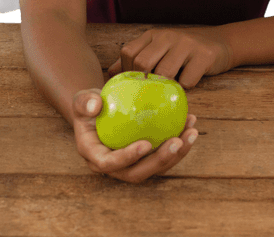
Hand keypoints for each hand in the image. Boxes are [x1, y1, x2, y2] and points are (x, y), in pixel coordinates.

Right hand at [71, 88, 197, 183]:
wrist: (99, 112)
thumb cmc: (90, 105)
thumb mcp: (82, 100)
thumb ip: (85, 102)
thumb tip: (95, 105)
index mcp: (94, 156)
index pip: (109, 163)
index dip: (127, 157)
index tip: (146, 143)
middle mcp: (114, 167)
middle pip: (137, 172)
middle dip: (160, 161)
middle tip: (177, 141)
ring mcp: (131, 165)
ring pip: (155, 168)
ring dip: (176, 154)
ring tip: (191, 133)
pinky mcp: (146, 159)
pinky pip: (164, 155)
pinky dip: (179, 143)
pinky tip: (190, 124)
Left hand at [106, 27, 232, 88]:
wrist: (220, 43)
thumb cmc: (184, 52)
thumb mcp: (159, 50)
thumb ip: (136, 59)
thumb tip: (111, 73)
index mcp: (153, 35)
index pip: (128, 52)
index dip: (126, 72)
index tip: (133, 86)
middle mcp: (167, 36)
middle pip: (142, 62)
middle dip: (143, 82)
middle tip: (148, 95)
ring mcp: (186, 44)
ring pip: (164, 73)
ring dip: (164, 88)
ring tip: (166, 93)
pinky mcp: (204, 55)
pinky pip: (187, 80)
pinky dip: (184, 88)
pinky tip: (186, 87)